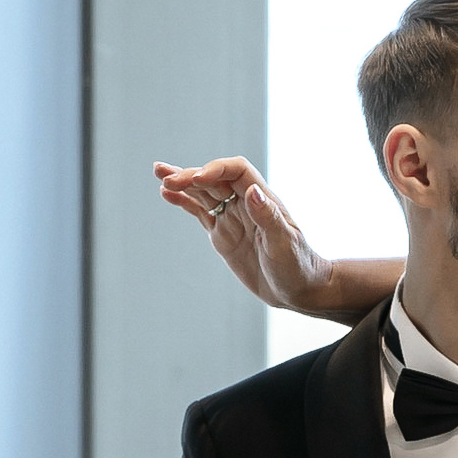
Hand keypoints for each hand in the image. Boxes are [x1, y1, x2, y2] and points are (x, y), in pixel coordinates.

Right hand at [155, 157, 338, 314]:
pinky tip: (167, 194)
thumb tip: (253, 192)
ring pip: (203, 193)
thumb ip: (268, 217)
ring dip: (182, 182)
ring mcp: (232, 218)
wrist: (299, 289)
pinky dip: (184, 202)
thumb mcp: (284, 244)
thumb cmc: (298, 266)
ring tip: (158, 173)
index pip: (236, 171)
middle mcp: (245, 204)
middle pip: (214, 179)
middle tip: (166, 177)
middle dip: (190, 175)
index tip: (197, 178)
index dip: (216, 169)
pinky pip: (200, 212)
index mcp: (263, 199)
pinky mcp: (222, 234)